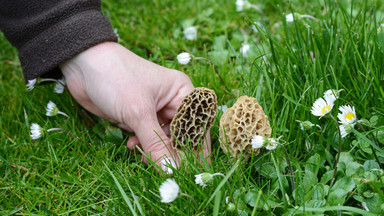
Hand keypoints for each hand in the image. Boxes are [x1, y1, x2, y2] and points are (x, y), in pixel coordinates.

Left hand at [60, 42, 210, 171]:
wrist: (84, 65)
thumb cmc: (117, 78)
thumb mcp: (138, 112)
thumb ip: (155, 143)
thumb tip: (171, 171)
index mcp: (182, 92)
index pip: (198, 126)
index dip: (196, 149)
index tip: (189, 170)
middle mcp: (173, 101)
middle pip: (181, 136)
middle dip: (170, 151)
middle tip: (161, 167)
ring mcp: (156, 109)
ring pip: (163, 139)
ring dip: (152, 149)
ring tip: (139, 151)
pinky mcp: (139, 116)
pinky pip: (147, 137)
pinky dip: (140, 143)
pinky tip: (130, 144)